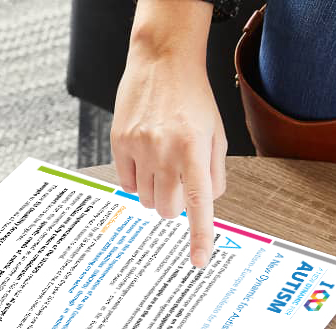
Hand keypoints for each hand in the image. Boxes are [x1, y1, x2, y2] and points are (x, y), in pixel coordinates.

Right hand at [110, 0, 225, 266]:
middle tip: (176, 185)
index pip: (199, 205)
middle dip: (173, 206)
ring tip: (160, 164)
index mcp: (194, 150)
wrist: (161, 60)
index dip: (199, 237)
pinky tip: (143, 159)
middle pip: (166, 210)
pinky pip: (126, 184)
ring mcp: (140, 149)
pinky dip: (136, 181)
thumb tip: (206, 203)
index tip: (198, 262)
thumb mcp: (216, 132)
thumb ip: (215, 172)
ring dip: (154, 192)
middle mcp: (166, 153)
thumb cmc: (192, 96)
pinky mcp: (120, 144)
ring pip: (145, 200)